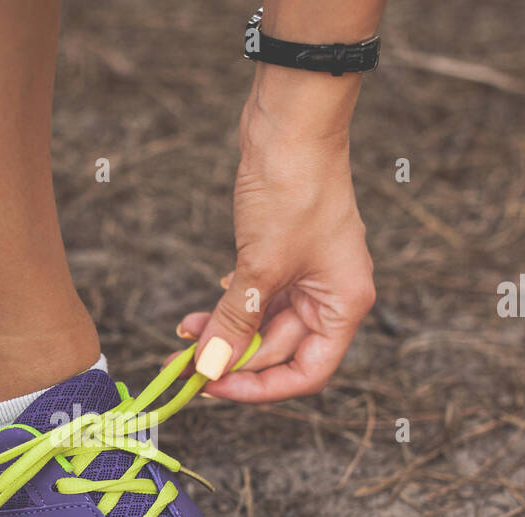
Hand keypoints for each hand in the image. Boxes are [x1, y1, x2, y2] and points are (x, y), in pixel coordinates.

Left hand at [179, 81, 374, 402]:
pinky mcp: (283, 255)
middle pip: (279, 351)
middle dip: (230, 359)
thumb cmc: (292, 189)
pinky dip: (229, 307)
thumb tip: (210, 370)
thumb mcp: (260, 266)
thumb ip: (236, 322)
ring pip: (262, 325)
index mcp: (343, 305)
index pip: (306, 372)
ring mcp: (307, 275)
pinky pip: (256, 298)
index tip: (214, 387)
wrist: (290, 120)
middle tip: (181, 365)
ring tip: (183, 336)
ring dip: (224, 334)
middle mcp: (331, 295)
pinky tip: (203, 311)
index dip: (260, 388)